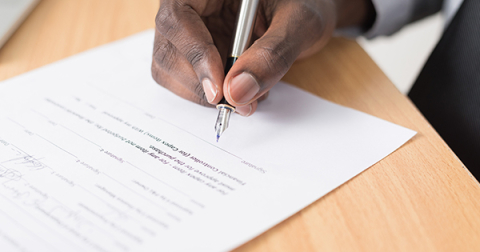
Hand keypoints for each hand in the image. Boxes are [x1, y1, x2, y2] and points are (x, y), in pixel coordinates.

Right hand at [152, 0, 373, 115]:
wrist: (306, 11)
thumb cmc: (305, 4)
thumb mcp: (300, 22)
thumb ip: (272, 54)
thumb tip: (238, 93)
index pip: (178, 18)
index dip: (195, 56)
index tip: (219, 91)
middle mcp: (191, 6)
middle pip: (167, 49)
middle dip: (200, 84)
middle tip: (238, 103)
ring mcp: (189, 31)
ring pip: (170, 69)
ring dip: (203, 94)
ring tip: (247, 95)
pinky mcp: (194, 53)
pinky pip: (186, 80)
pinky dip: (210, 96)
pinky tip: (240, 89)